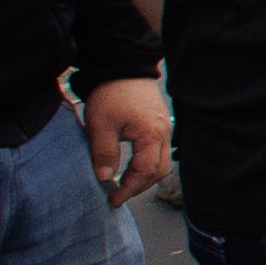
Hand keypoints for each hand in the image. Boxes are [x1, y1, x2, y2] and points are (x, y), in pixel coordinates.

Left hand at [83, 78, 172, 201]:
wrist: (123, 66)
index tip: (112, 199)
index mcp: (150, 135)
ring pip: (161, 162)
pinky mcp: (160, 123)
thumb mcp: (100, 124)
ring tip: (124, 184)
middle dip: (138, 187)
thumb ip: (103, 153)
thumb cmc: (111, 93)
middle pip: (158, 171)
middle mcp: (163, 133)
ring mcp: (164, 128)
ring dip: (144, 177)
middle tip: (117, 195)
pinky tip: (132, 167)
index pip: (144, 172)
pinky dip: (147, 164)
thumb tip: (104, 178)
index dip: (128, 189)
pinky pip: (159, 151)